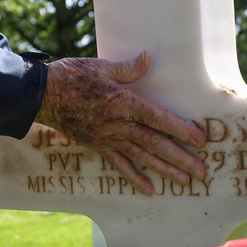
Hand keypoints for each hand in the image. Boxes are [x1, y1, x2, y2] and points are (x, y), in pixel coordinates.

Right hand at [34, 50, 207, 195]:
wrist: (44, 96)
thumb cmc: (72, 76)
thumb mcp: (100, 66)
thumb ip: (127, 68)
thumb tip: (148, 57)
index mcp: (123, 102)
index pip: (158, 118)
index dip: (180, 129)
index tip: (200, 140)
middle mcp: (119, 124)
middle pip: (155, 143)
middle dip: (180, 158)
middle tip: (202, 172)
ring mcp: (109, 138)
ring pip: (142, 157)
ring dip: (165, 170)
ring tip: (185, 181)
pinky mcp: (99, 146)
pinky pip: (119, 165)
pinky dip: (135, 177)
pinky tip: (150, 189)